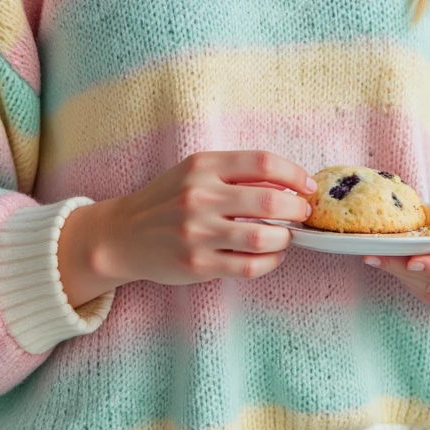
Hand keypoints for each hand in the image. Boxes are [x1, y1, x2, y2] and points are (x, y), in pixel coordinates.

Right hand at [57, 151, 315, 305]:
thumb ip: (235, 174)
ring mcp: (197, 233)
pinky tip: (271, 256)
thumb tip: (288, 184)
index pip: (263, 163)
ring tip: (285, 237)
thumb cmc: (166, 201)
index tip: (307, 187)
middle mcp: (199, 197)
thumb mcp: (194, 173)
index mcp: (203, 167)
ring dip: (285, 238)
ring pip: (263, 238)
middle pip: (270, 201)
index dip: (294, 174)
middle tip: (302, 215)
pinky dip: (269, 262)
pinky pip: (248, 267)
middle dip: (297, 210)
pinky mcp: (197, 264)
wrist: (122, 235)